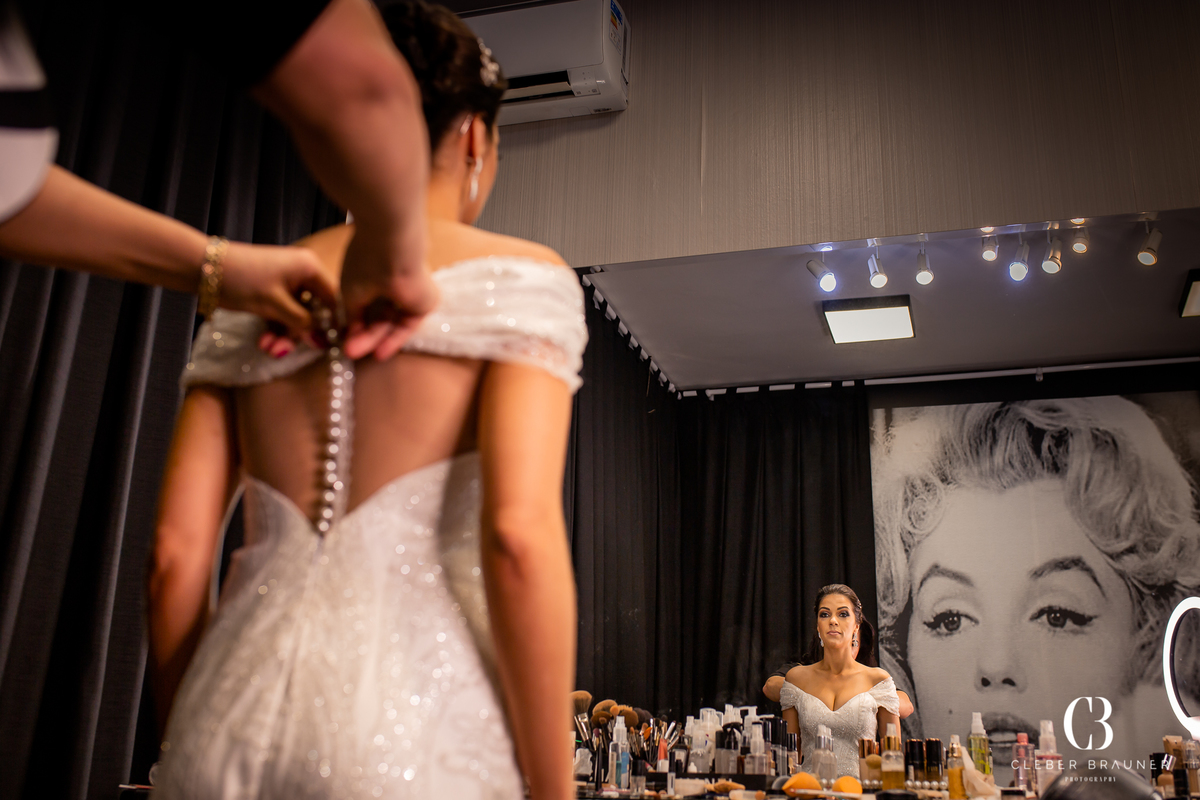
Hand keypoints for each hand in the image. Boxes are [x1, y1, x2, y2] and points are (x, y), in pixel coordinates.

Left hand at [220, 242, 337, 349]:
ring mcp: (286, 283)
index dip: (333, 323)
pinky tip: (263, 342)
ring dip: (283, 334)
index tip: (328, 346)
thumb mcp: (276, 305)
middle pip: (314, 310)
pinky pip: (282, 313)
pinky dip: (274, 327)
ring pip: (296, 315)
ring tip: (267, 348)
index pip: (334, 299)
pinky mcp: (272, 292)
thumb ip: (302, 323)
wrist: (203, 268)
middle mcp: (302, 273)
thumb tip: (323, 341)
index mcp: (310, 268)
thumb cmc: (244, 281)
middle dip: (298, 334)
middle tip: (282, 352)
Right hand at [339, 220, 437, 359]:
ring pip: (392, 321)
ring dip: (375, 340)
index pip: (367, 303)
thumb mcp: (349, 293)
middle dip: (363, 335)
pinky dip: (393, 340)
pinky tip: (379, 354)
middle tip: (349, 352)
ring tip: (356, 355)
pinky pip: (407, 325)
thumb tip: (344, 330)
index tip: (342, 338)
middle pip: (380, 315)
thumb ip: (350, 313)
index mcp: (377, 273)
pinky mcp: (425, 301)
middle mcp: (396, 282)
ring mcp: (412, 292)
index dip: (355, 323)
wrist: (392, 247)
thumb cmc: (366, 262)